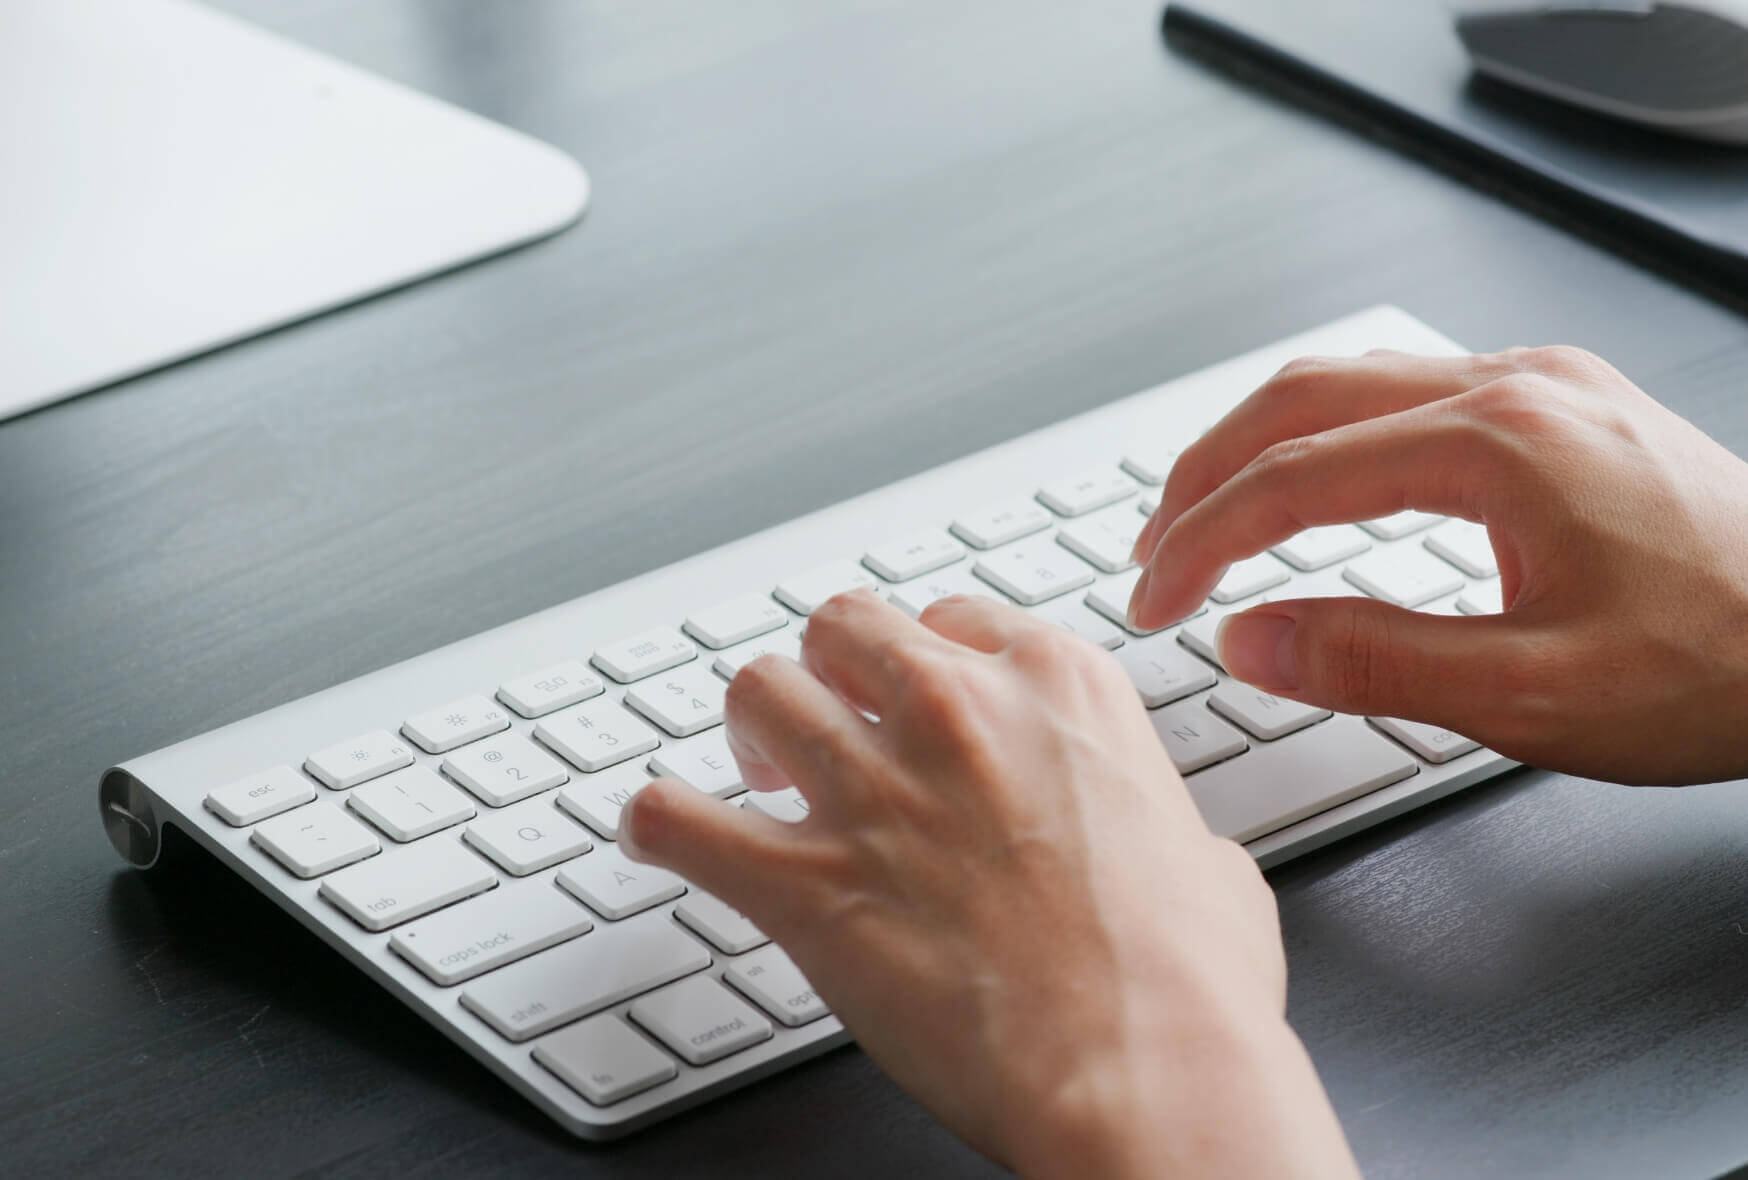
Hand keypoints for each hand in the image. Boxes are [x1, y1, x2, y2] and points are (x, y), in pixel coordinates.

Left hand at [620, 591, 1356, 1178]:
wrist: (1149, 1070)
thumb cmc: (1187, 982)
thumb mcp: (1209, 858)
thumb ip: (1159, 821)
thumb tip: (1168, 850)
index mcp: (1057, 690)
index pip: (952, 619)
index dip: (922, 658)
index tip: (910, 693)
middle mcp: (957, 716)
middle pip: (842, 628)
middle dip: (827, 670)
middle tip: (829, 724)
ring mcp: (876, 792)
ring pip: (757, 691)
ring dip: (750, 730)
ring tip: (758, 771)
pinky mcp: (809, 884)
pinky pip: (679, 820)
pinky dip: (657, 824)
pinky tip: (660, 832)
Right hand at [1129, 346, 1747, 784]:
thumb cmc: (1726, 664)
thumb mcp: (1539, 697)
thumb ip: (1378, 664)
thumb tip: (1250, 638)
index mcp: (1500, 444)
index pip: (1293, 476)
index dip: (1202, 541)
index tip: (1154, 602)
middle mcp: (1515, 386)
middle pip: (1301, 396)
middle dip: (1205, 474)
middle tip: (1153, 553)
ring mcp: (1541, 384)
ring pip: (1348, 381)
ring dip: (1258, 444)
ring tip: (1205, 515)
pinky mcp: (1558, 406)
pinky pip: (1404, 392)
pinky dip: (1325, 435)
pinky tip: (1311, 482)